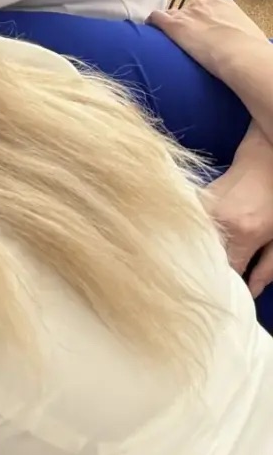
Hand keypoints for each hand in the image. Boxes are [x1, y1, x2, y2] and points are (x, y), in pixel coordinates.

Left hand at [148, 0, 268, 86]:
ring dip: (169, 27)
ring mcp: (186, 13)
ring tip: (169, 43)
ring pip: (169, 16)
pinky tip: (148, 33)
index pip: (202, 5)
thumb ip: (231, 26)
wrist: (240, 54)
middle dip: (185, 23)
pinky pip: (155, 18)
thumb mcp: (243, 29)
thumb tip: (232, 36)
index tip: (201, 30)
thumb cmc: (249, 46)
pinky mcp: (174, 25)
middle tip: (189, 41)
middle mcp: (200, 2)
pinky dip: (152, 24)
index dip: (199, 19)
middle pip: (185, 10)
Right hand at [204, 125, 272, 296]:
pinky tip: (194, 246)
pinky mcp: (195, 201)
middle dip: (208, 273)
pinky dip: (192, 239)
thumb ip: (267, 268)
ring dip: (198, 256)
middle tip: (210, 286)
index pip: (227, 271)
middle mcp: (218, 222)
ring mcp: (203, 209)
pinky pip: (190, 229)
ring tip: (200, 267)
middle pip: (204, 259)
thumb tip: (251, 292)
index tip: (226, 296)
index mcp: (244, 234)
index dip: (226, 286)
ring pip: (194, 244)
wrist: (266, 158)